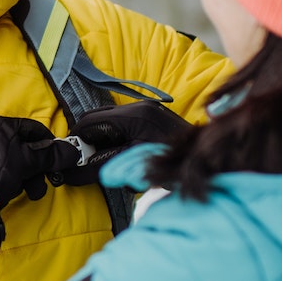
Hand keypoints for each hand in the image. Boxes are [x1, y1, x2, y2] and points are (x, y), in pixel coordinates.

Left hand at [0, 116, 71, 234]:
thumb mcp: (28, 163)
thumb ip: (51, 155)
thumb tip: (71, 151)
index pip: (32, 128)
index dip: (49, 144)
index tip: (56, 159)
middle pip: (18, 148)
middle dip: (34, 169)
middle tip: (38, 185)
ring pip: (3, 161)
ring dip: (18, 177)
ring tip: (21, 193)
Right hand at [45, 101, 192, 185]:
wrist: (211, 163)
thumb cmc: (175, 166)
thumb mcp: (135, 168)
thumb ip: (102, 168)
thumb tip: (71, 173)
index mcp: (133, 116)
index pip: (90, 122)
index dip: (76, 141)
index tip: (70, 158)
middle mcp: (140, 107)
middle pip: (98, 119)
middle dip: (90, 142)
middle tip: (88, 164)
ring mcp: (149, 110)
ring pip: (111, 123)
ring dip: (105, 143)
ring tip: (114, 165)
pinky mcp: (155, 117)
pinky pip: (126, 125)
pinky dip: (119, 141)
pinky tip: (129, 159)